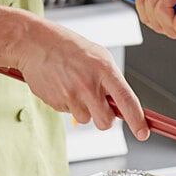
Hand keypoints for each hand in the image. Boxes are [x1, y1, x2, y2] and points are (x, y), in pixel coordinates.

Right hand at [17, 18, 149, 139]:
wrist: (33, 42)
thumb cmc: (69, 48)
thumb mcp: (99, 57)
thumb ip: (113, 82)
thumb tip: (125, 107)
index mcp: (104, 70)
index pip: (127, 101)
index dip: (137, 121)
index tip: (143, 133)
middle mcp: (89, 84)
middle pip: (105, 122)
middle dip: (104, 118)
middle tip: (97, 103)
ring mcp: (71, 95)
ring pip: (86, 119)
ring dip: (83, 109)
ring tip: (74, 86)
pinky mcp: (56, 102)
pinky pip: (69, 113)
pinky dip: (68, 104)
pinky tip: (62, 85)